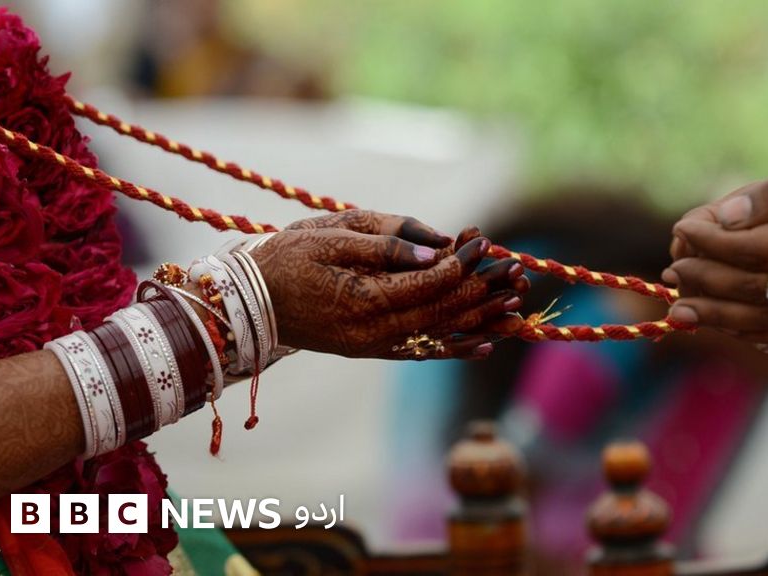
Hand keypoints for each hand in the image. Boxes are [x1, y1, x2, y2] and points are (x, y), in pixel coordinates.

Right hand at [253, 210, 528, 358]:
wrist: (250, 301)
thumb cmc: (289, 257)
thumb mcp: (333, 235)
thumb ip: (388, 243)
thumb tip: (439, 251)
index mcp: (365, 297)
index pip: (431, 282)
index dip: (463, 263)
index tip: (484, 242)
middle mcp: (375, 330)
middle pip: (444, 310)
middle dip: (483, 290)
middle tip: (517, 272)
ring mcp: (374, 346)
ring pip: (441, 335)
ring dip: (481, 320)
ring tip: (516, 305)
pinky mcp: (372, 350)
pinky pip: (422, 352)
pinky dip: (456, 347)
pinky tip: (486, 343)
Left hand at [661, 143, 767, 342]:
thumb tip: (725, 215)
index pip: (755, 249)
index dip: (711, 242)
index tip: (683, 228)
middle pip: (753, 289)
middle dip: (705, 279)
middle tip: (672, 266)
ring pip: (766, 320)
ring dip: (717, 315)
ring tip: (678, 308)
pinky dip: (751, 330)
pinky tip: (723, 325)